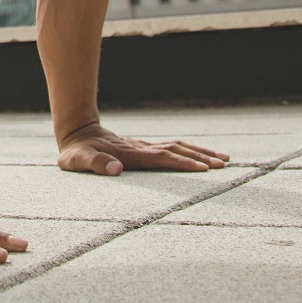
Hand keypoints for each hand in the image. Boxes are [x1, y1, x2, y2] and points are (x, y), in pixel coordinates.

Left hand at [57, 121, 229, 175]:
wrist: (77, 133)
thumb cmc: (76, 152)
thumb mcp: (78, 160)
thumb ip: (95, 163)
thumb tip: (116, 169)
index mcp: (132, 154)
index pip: (163, 158)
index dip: (183, 163)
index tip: (203, 169)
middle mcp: (142, 148)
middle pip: (178, 150)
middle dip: (202, 157)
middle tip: (225, 164)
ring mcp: (145, 147)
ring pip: (178, 147)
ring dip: (201, 152)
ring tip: (224, 159)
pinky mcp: (145, 149)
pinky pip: (173, 149)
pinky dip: (190, 151)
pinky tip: (201, 156)